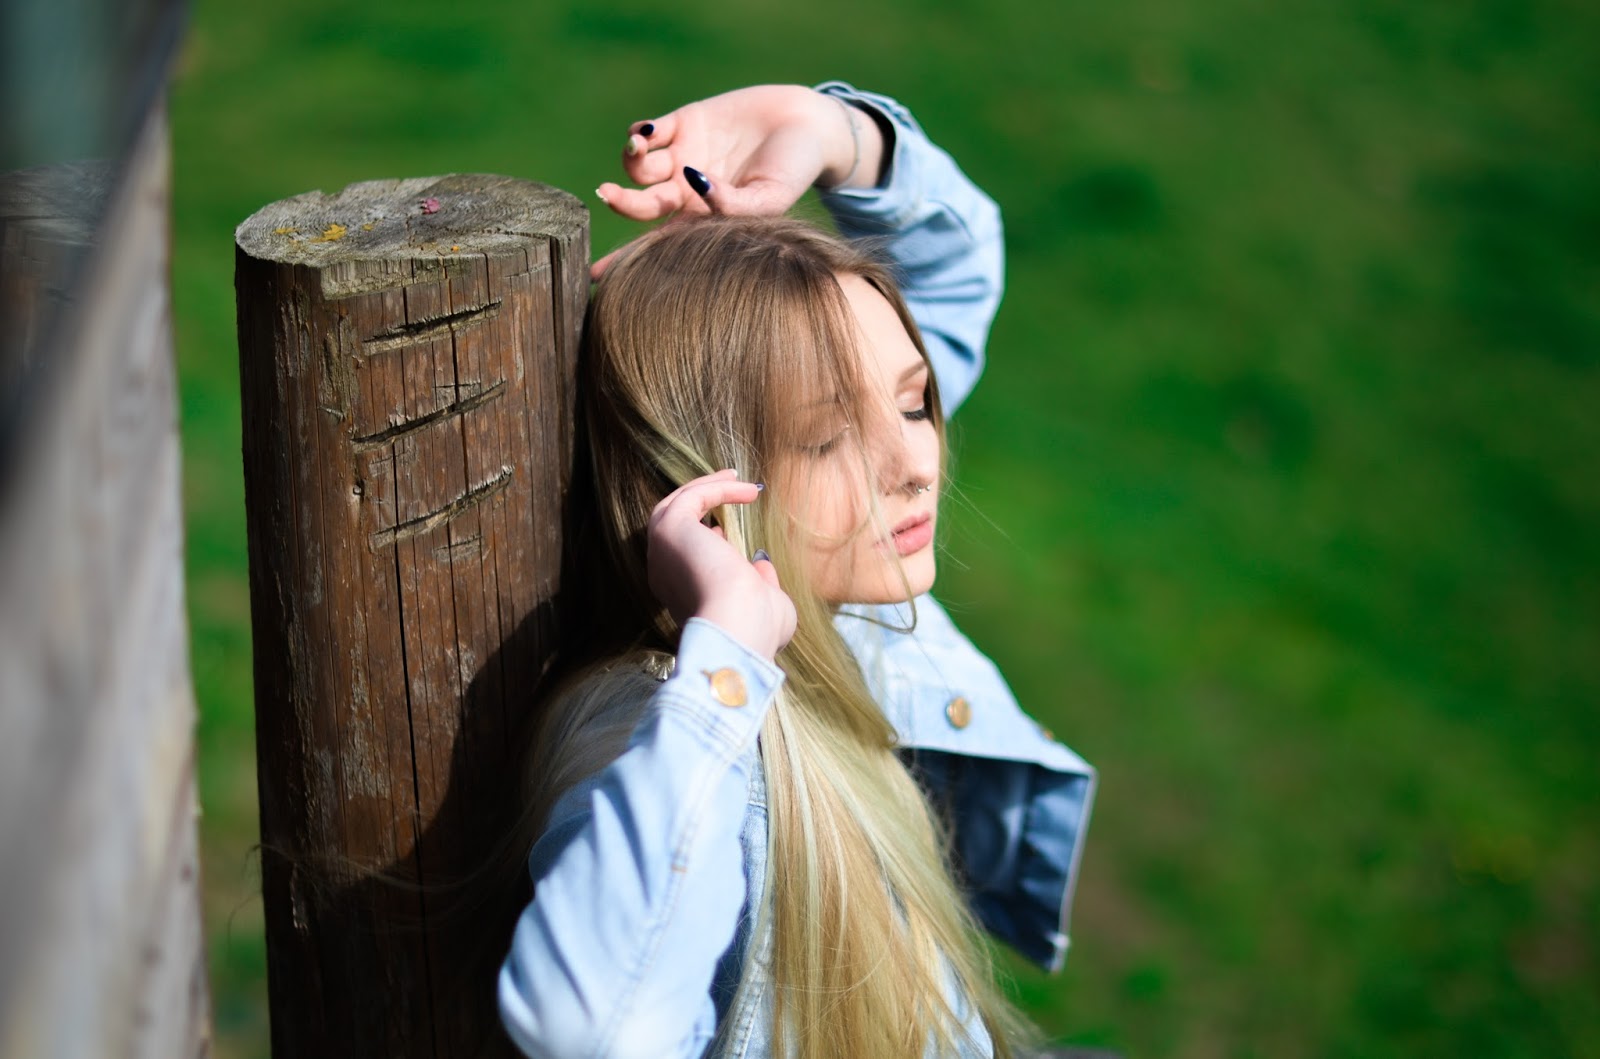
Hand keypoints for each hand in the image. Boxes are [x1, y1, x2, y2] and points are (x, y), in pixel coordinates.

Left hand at [595, 83, 883, 237]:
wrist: (808, 124)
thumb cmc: (794, 171)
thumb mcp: (769, 198)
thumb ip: (734, 204)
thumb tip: (697, 189)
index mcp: (703, 218)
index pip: (659, 245)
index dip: (626, 262)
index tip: (594, 278)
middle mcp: (686, 191)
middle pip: (641, 204)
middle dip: (622, 202)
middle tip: (608, 195)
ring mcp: (683, 155)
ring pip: (639, 167)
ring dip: (632, 161)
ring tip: (640, 149)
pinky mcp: (684, 122)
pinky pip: (647, 132)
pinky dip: (640, 133)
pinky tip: (646, 134)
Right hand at [646, 469, 796, 661]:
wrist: (738, 626)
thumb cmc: (755, 627)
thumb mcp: (765, 605)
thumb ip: (761, 583)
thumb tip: (761, 562)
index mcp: (679, 595)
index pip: (684, 558)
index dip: (706, 542)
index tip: (728, 536)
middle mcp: (663, 572)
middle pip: (673, 524)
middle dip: (699, 502)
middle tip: (729, 486)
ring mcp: (662, 549)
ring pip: (674, 505)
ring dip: (705, 487)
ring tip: (735, 476)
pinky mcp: (670, 529)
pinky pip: (690, 497)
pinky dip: (717, 487)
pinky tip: (748, 490)